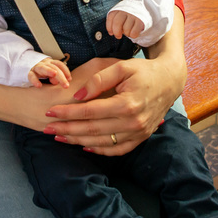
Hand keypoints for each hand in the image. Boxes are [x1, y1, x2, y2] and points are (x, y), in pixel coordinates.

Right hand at [29, 57, 71, 88]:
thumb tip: (60, 81)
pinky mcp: (28, 72)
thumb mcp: (49, 73)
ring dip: (49, 71)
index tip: (69, 79)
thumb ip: (55, 77)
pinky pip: (32, 76)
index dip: (65, 70)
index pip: (59, 64)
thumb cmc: (41, 71)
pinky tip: (39, 86)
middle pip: (54, 68)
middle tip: (66, 85)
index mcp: (50, 63)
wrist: (24, 65)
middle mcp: (44, 64)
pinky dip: (35, 80)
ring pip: (43, 68)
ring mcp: (36, 67)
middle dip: (61, 76)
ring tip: (54, 75)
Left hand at [41, 53, 181, 155]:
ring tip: (60, 137)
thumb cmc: (145, 71)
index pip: (90, 111)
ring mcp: (139, 132)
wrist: (170, 80)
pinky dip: (100, 149)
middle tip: (48, 128)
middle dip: (67, 130)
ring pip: (102, 142)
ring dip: (78, 141)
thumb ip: (98, 80)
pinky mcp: (141, 137)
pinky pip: (118, 149)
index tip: (50, 112)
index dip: (67, 113)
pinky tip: (85, 145)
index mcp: (127, 103)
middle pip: (92, 129)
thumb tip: (78, 96)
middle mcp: (133, 122)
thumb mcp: (122, 67)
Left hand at [106, 9, 143, 38]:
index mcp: (120, 8)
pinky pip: (133, 33)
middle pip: (117, 22)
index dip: (109, 27)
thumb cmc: (130, 15)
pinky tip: (133, 33)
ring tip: (129, 32)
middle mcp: (126, 10)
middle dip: (116, 32)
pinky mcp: (141, 21)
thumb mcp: (121, 15)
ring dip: (126, 33)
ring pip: (126, 29)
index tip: (111, 33)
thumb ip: (115, 21)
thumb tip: (111, 32)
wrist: (145, 9)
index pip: (111, 17)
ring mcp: (134, 15)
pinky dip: (132, 35)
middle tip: (118, 36)